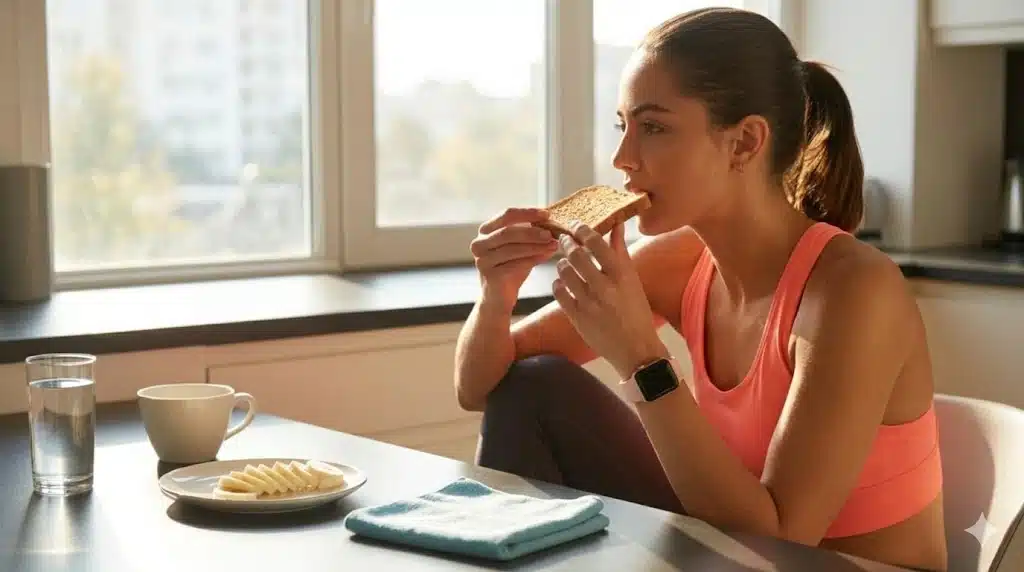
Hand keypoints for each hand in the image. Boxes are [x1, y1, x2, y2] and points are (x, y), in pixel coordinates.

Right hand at [471, 207, 558, 310]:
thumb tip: (552, 224)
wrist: (499, 297)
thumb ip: (531, 235)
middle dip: (532, 232)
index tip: (547, 214)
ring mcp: (482, 260)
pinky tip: (545, 256)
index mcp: (485, 230)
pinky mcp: (489, 275)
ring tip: (553, 245)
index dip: (527, 213)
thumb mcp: (521, 247)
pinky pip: (514, 264)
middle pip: (508, 232)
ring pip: (512, 248)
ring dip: (535, 246)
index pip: (506, 215)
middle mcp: (479, 243)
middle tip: (551, 233)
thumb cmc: (511, 268)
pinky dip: (532, 259)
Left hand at [551, 222, 667, 377]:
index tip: (576, 225)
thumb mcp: (632, 279)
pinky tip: (563, 283)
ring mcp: (589, 304)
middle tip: (565, 240)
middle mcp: (605, 288)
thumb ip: (620, 251)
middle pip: (576, 255)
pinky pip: (558, 293)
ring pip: (564, 273)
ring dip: (562, 264)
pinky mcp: (577, 318)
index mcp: (622, 275)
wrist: (636, 350)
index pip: (596, 242)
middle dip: (567, 244)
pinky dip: (558, 284)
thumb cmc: (636, 311)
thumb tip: (615, 224)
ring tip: (565, 262)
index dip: (582, 230)